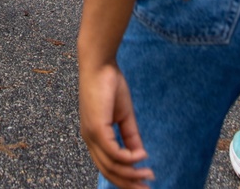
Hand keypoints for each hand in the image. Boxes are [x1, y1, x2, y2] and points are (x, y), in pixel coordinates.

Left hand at [80, 61, 151, 186]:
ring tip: (149, 175)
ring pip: (112, 166)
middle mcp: (89, 139)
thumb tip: (140, 157)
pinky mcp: (96, 128)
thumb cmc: (109, 84)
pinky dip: (129, 159)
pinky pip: (114, 153)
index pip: (107, 166)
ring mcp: (91, 134)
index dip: (125, 178)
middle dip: (129, 184)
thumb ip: (130, 137)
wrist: (100, 62)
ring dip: (132, 174)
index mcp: (94, 136)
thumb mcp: (123, 115)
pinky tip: (142, 157)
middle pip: (109, 172)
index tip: (143, 184)